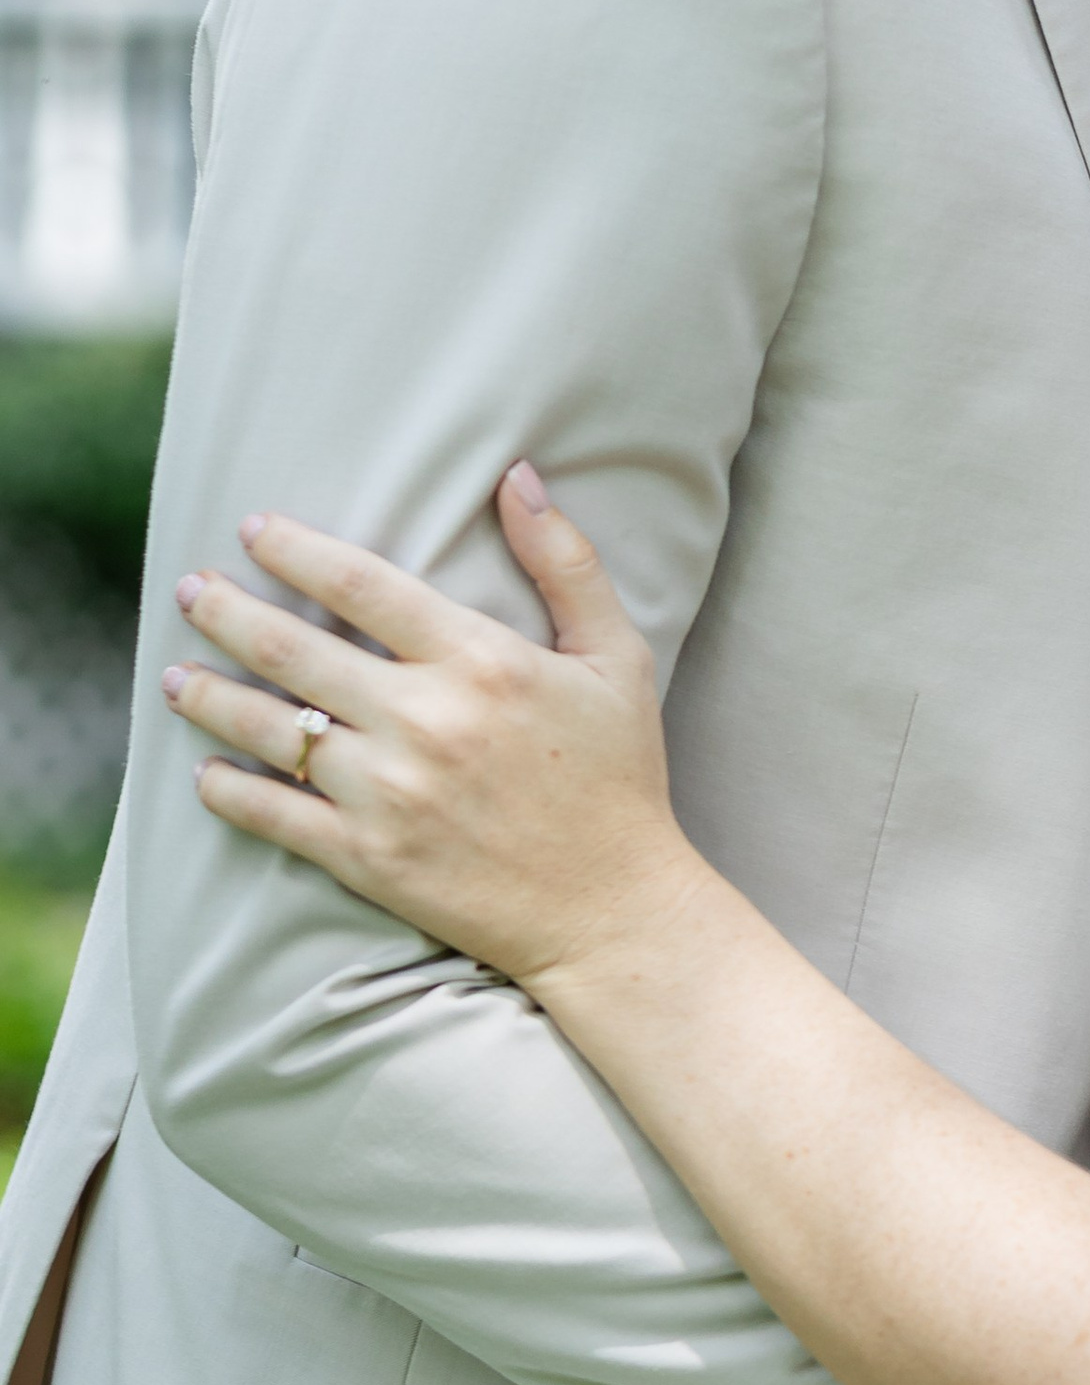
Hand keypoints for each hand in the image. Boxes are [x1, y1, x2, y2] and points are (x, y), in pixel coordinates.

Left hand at [163, 469, 703, 995]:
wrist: (614, 909)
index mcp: (481, 660)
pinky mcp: (367, 857)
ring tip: (175, 675)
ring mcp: (387, 792)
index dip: (296, 549)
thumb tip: (518, 476)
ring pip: (267, 728)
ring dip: (207, 694)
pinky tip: (206, 771)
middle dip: (226, 610)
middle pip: (292, 648)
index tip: (254, 528)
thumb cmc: (618, 777)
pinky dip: (228, 790)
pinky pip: (274, 813)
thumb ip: (566, 562)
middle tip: (189, 589)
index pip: (361, 584)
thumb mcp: (616, 657)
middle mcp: (424, 720)